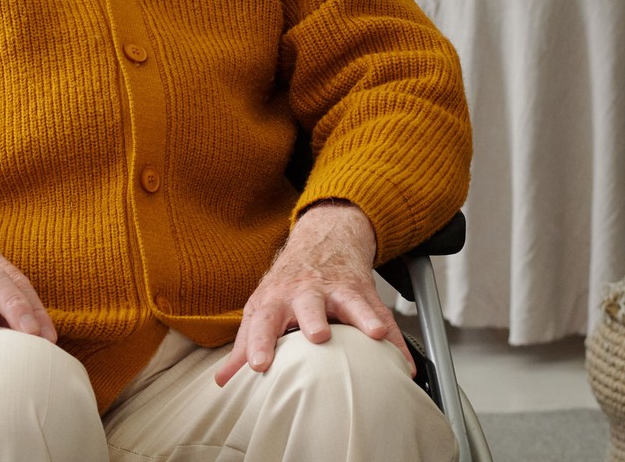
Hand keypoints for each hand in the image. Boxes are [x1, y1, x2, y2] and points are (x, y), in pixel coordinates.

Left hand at [213, 200, 412, 386]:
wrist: (322, 242)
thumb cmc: (287, 287)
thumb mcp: (262, 310)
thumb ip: (244, 345)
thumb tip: (223, 381)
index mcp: (275, 301)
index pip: (262, 321)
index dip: (258, 343)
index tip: (257, 365)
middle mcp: (304, 293)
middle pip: (306, 304)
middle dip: (311, 319)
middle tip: (316, 337)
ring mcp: (335, 290)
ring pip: (347, 302)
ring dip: (360, 317)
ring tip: (371, 334)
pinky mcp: (361, 291)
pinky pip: (379, 314)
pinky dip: (392, 337)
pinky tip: (401, 359)